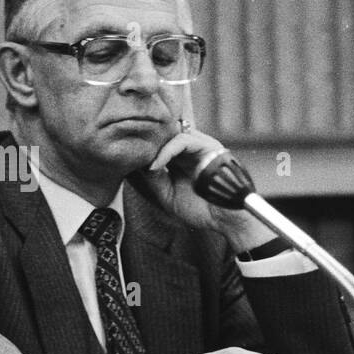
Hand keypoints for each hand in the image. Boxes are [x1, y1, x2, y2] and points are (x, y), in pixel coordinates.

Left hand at [140, 128, 274, 249]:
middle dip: (146, 145)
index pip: (160, 145)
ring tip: (143, 165)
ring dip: (154, 149)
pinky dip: (165, 152)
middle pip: (164, 136)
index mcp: (183, 159)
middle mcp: (192, 149)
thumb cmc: (201, 209)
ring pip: (171, 135)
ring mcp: (201, 146)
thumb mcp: (168, 195)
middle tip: (130, 157)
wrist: (226, 219)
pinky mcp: (209, 146)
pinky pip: (182, 141)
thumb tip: (137, 165)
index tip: (127, 161)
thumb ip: (154, 180)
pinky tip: (155, 166)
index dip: (144, 150)